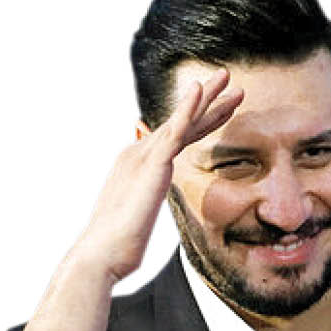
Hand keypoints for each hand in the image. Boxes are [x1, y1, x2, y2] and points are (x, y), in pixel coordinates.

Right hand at [77, 70, 242, 283]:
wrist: (102, 253)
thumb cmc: (119, 243)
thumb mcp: (137, 213)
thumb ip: (144, 195)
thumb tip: (148, 186)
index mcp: (141, 164)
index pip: (178, 135)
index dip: (203, 118)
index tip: (225, 104)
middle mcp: (141, 153)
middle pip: (182, 121)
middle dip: (207, 99)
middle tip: (229, 77)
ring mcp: (145, 157)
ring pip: (182, 120)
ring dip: (205, 97)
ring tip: (227, 76)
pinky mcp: (151, 166)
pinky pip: (173, 132)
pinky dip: (187, 110)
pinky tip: (200, 91)